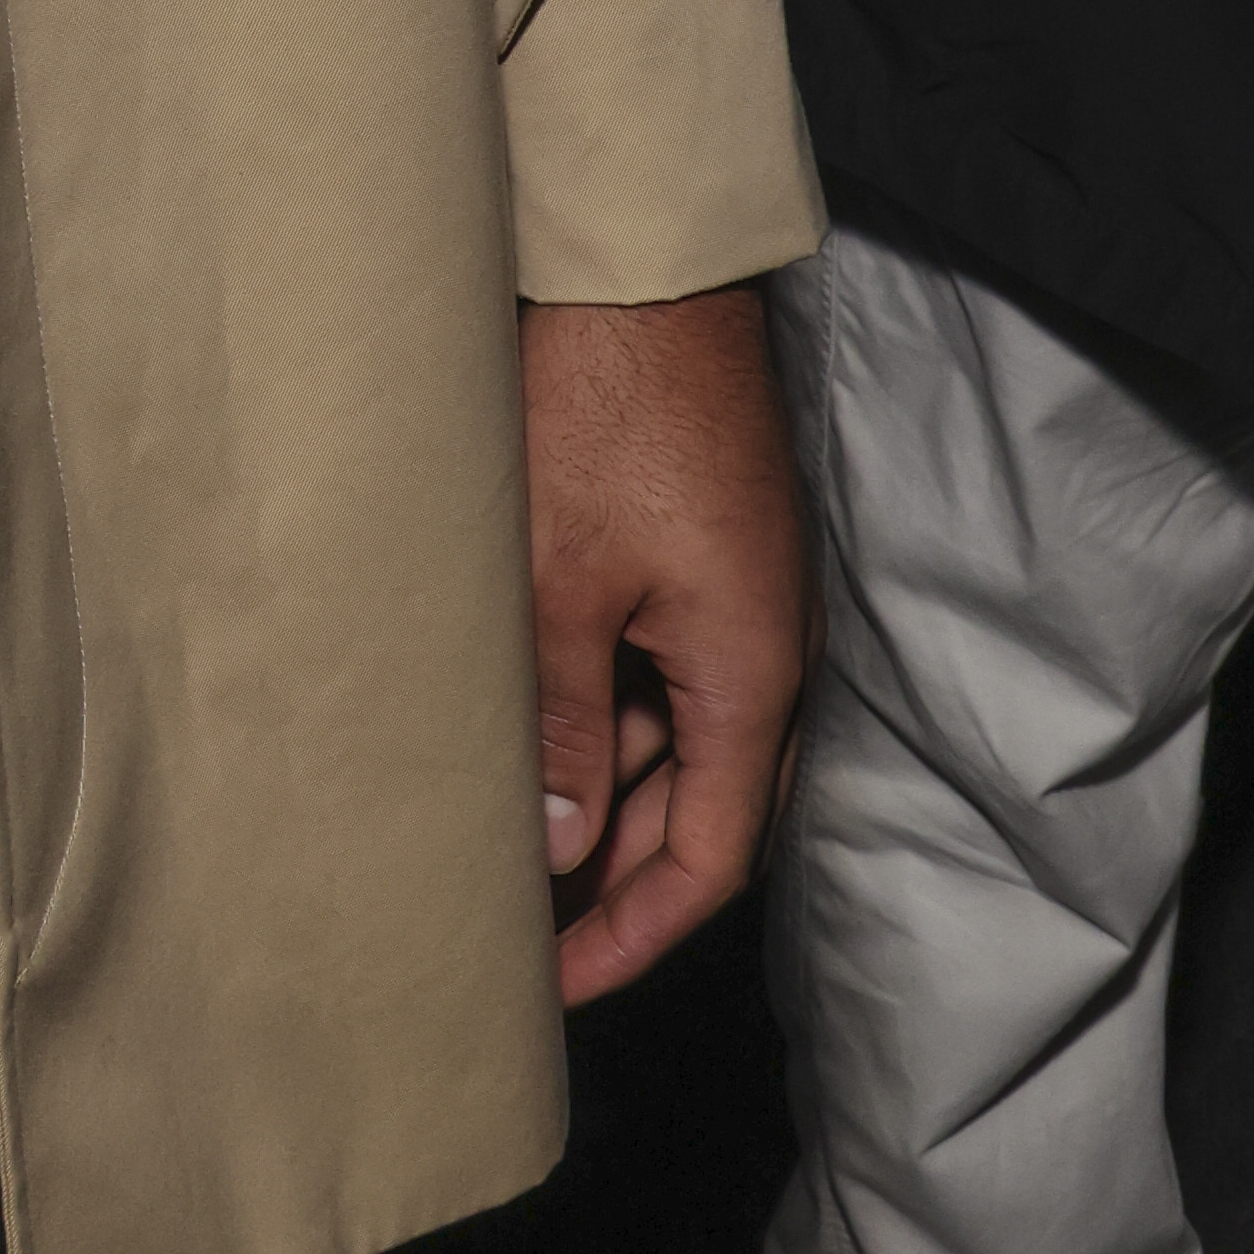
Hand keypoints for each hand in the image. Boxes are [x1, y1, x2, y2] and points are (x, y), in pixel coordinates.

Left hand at [522, 284, 813, 1001]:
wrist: (639, 268)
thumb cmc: (604, 408)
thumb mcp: (561, 581)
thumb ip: (558, 722)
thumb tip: (554, 850)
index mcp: (749, 673)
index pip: (708, 858)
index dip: (631, 933)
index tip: (553, 985)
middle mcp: (761, 646)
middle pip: (696, 807)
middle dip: (607, 878)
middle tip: (507, 929)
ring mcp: (733, 594)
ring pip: (668, 736)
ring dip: (592, 790)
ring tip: (492, 840)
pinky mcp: (697, 547)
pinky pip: (655, 666)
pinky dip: (593, 712)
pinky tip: (516, 724)